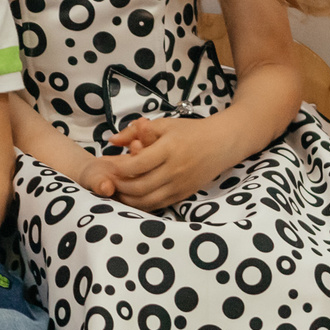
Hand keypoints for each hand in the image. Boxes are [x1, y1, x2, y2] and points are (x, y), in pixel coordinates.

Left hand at [100, 116, 238, 209]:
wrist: (221, 144)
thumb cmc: (190, 132)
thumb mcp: (164, 125)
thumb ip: (135, 131)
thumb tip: (112, 140)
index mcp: (169, 149)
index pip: (138, 164)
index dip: (119, 168)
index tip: (108, 165)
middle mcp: (175, 169)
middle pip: (140, 186)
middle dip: (120, 185)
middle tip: (108, 180)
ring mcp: (180, 185)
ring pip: (147, 200)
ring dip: (128, 198)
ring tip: (117, 190)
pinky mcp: (183, 195)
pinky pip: (158, 205)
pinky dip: (141, 204)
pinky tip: (132, 197)